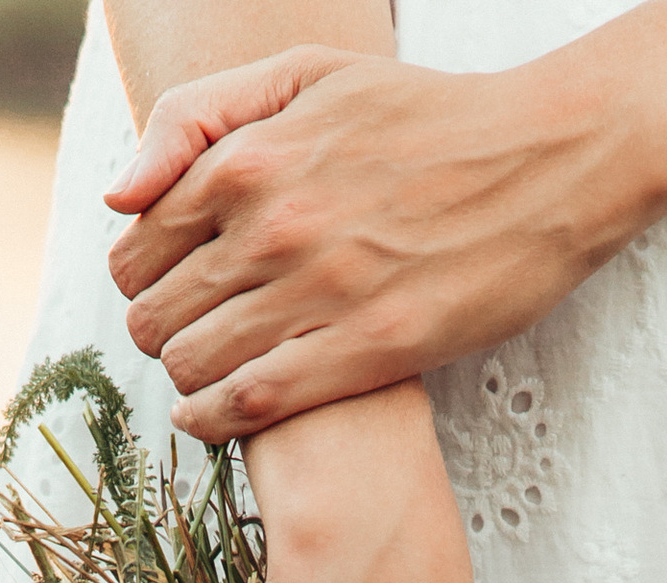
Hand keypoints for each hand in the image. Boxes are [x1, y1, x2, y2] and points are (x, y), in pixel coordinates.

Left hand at [106, 45, 642, 445]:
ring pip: (194, 364)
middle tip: (188, 340)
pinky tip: (212, 420)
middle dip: (158, 333)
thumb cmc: (426, 118)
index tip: (165, 290)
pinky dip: (214, 421)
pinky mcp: (368, 350)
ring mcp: (319, 290)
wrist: (544, 159)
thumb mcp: (308, 76)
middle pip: (154, 313)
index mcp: (249, 157)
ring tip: (209, 377)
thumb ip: (200, 118)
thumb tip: (121, 195)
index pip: (136, 246)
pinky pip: (252, 403)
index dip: (138, 279)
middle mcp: (271, 224)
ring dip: (187, 381)